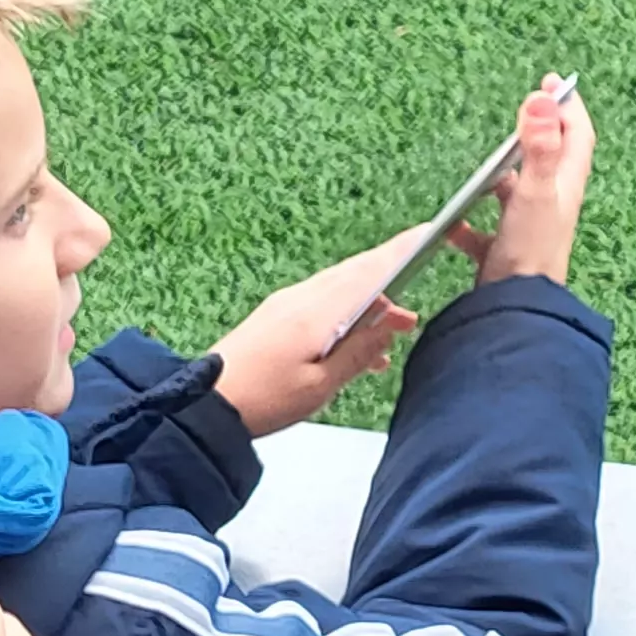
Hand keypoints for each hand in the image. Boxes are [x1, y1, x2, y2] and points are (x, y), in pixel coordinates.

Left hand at [207, 218, 438, 435]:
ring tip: (394, 331)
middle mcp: (303, 298)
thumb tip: (394, 320)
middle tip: (417, 300)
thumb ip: (362, 350)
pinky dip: (349, 314)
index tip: (433, 232)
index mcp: (319, 311)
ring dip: (372, 303)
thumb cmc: (261, 398)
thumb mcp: (322, 384)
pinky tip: (357, 346)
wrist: (202, 403)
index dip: (405, 249)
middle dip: (395, 278)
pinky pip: (324, 304)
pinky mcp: (277, 316)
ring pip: (342, 289)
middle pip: (358, 273)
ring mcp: (287, 304)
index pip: (372, 269)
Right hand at [451, 77, 592, 288]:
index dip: (567, 107)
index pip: (576, 136)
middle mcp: (552, 205)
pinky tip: (450, 225)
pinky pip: (485, 232)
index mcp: (565, 186)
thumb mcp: (535, 192)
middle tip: (525, 108)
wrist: (516, 309)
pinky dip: (469, 224)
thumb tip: (542, 99)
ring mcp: (529, 228)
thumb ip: (540, 147)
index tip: (553, 82)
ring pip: (518, 192)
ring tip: (485, 161)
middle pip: (551, 159)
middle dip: (540, 131)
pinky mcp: (506, 252)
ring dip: (504, 174)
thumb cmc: (530, 251)